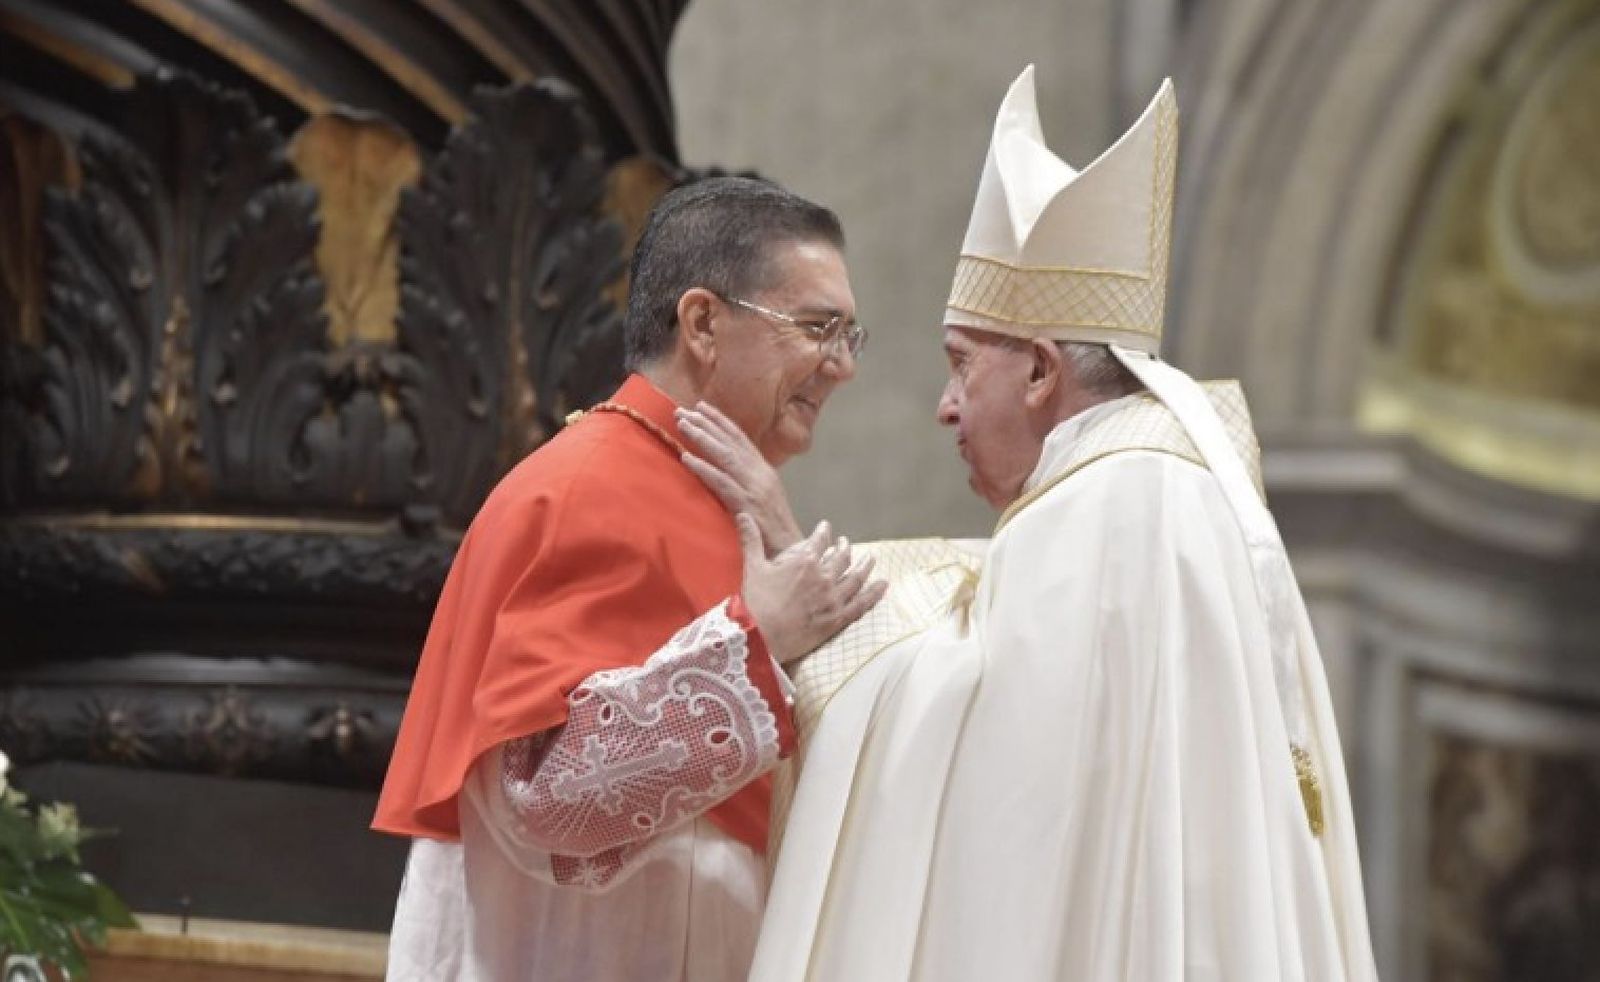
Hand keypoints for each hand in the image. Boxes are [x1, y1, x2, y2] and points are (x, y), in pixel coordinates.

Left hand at [677, 402, 802, 556]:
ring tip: (682, 424)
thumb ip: (747, 481)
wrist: (791, 552)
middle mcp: (761, 473)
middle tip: (683, 410)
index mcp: (765, 471)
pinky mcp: (747, 504)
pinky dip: (703, 468)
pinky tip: (686, 458)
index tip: (702, 406)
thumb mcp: (762, 499)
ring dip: (702, 438)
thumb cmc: (773, 531)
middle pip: (731, 442)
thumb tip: (726, 470)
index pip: (741, 438)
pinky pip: (721, 482)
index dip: (721, 421)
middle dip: (706, 423)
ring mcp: (755, 487)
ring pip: (725, 456)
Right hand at [737, 515, 886, 664]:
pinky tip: (883, 585)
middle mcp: (823, 576)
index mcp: (804, 561)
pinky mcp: (837, 619)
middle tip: (846, 543)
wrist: (762, 637)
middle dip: (845, 547)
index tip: (826, 528)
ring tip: (871, 558)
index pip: (819, 540)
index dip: (824, 532)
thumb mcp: (752, 567)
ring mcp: (833, 598)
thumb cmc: (755, 602)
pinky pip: (861, 604)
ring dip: (864, 565)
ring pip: (855, 577)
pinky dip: (874, 593)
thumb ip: (751, 539)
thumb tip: (743, 515)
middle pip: (841, 557)